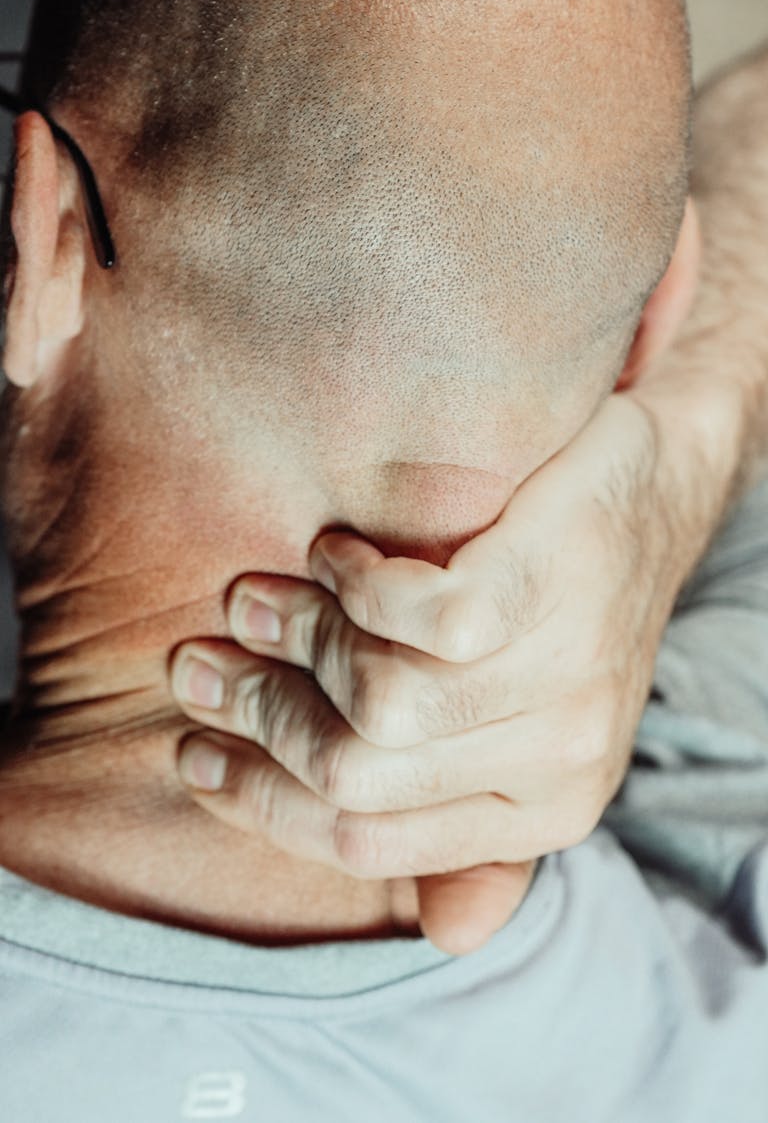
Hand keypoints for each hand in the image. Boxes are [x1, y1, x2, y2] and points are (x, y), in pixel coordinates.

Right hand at [168, 392, 687, 954]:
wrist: (656, 487)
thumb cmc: (575, 605)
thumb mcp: (534, 726)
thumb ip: (479, 821)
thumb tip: (446, 936)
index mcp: (546, 810)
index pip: (367, 841)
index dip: (262, 803)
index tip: (194, 756)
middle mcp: (562, 760)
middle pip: (354, 775)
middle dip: (255, 719)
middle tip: (201, 664)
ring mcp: (564, 676)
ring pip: (377, 700)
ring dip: (295, 641)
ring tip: (257, 599)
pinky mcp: (553, 586)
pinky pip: (418, 616)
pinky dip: (358, 586)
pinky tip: (342, 557)